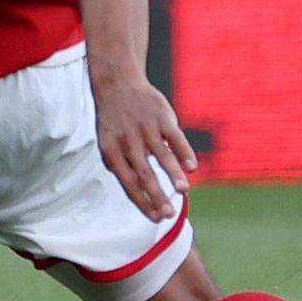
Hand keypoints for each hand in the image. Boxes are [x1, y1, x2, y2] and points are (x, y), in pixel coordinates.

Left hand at [91, 72, 197, 221]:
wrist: (118, 83)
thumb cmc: (115, 120)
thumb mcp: (109, 142)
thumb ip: (124, 165)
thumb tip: (140, 193)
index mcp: (113, 151)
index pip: (128, 183)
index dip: (142, 201)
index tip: (155, 217)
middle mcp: (129, 142)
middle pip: (145, 174)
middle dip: (158, 196)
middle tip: (169, 214)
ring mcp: (146, 128)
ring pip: (162, 156)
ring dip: (173, 175)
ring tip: (183, 191)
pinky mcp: (161, 117)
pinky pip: (175, 137)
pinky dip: (184, 152)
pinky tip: (192, 166)